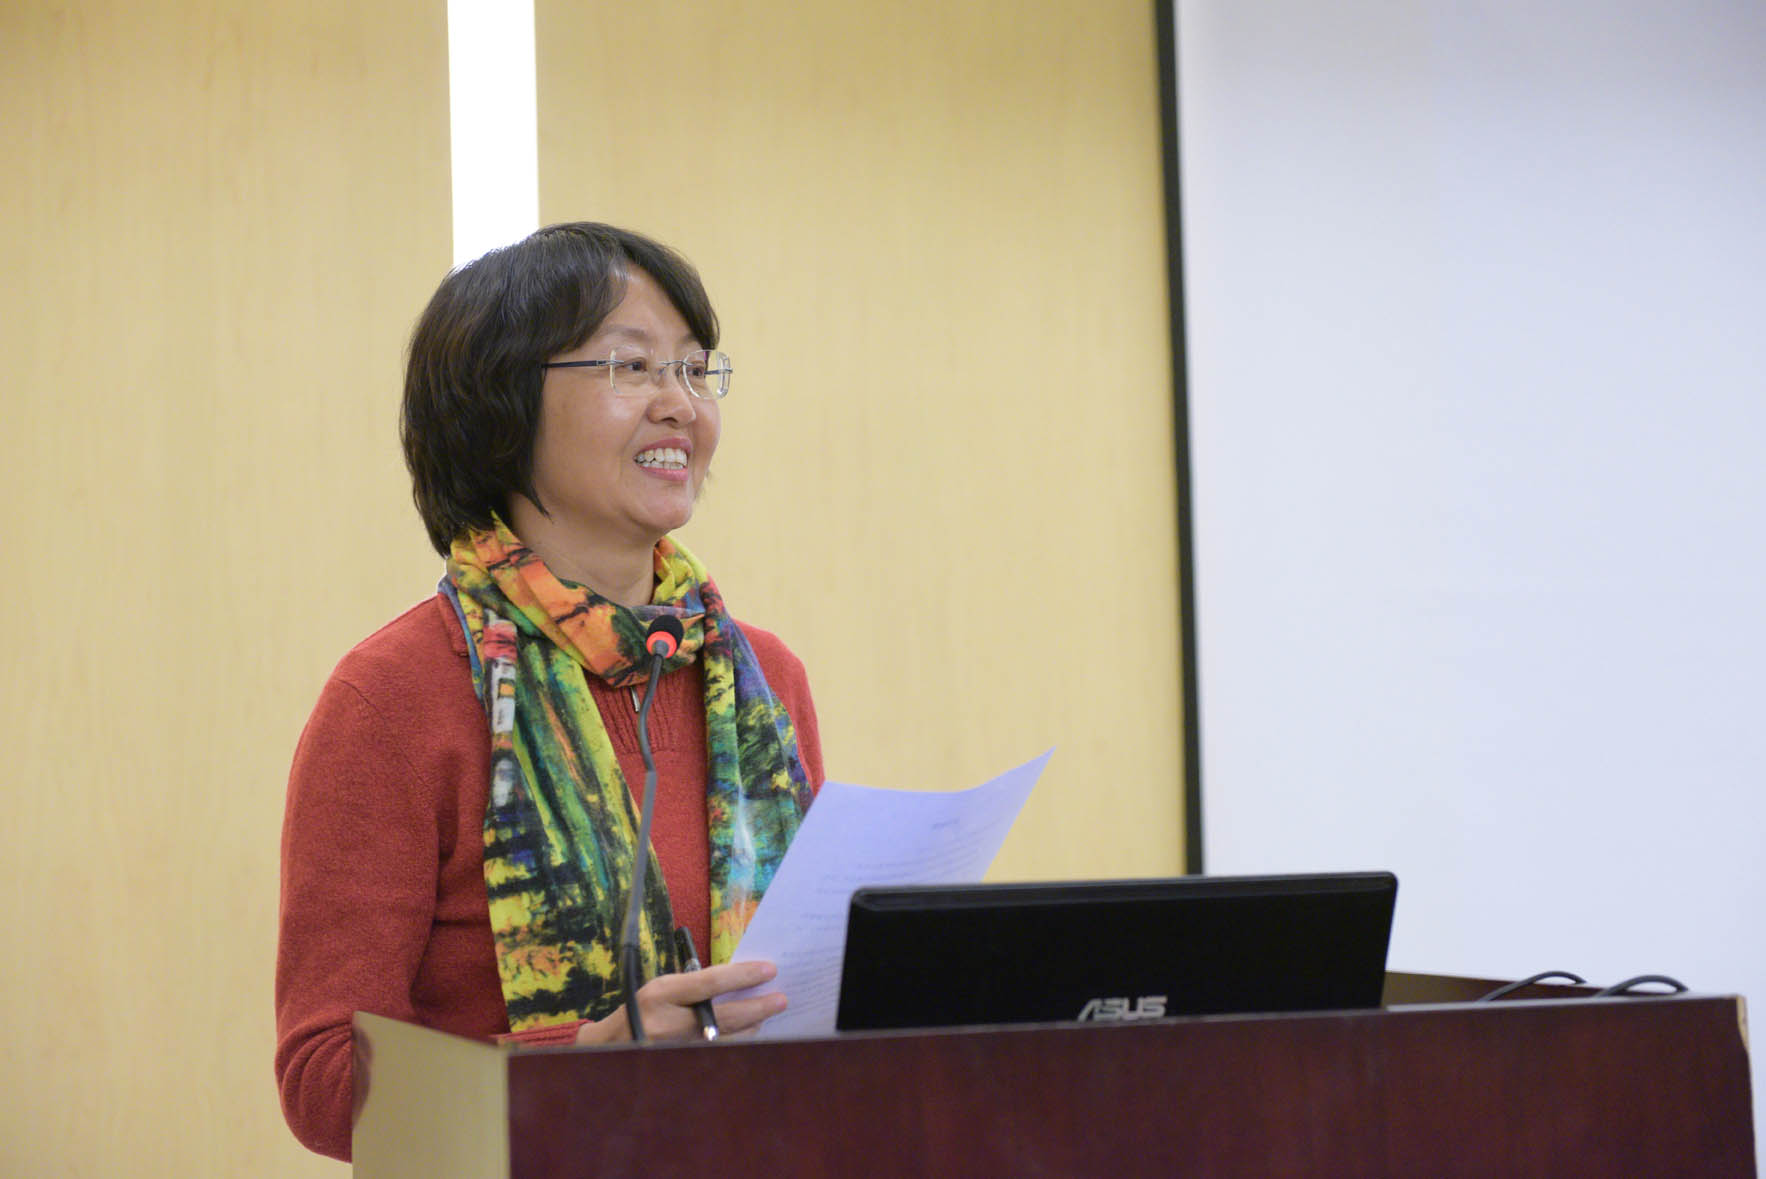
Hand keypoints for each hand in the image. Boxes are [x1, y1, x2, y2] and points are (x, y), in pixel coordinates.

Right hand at [575, 960, 785, 1044]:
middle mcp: (670, 1024)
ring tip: (765, 1015)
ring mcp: (677, 1050)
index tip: (769, 970)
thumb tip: (740, 980)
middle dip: (758, 1007)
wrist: (611, 1047)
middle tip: (781, 1000)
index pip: (710, 982)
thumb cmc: (643, 1010)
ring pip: (728, 1041)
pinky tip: (749, 1035)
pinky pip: (720, 1057)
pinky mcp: (683, 1067)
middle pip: (726, 1016)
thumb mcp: (663, 988)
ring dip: (752, 1027)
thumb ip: (696, 984)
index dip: (743, 975)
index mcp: (662, 994)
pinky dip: (737, 1044)